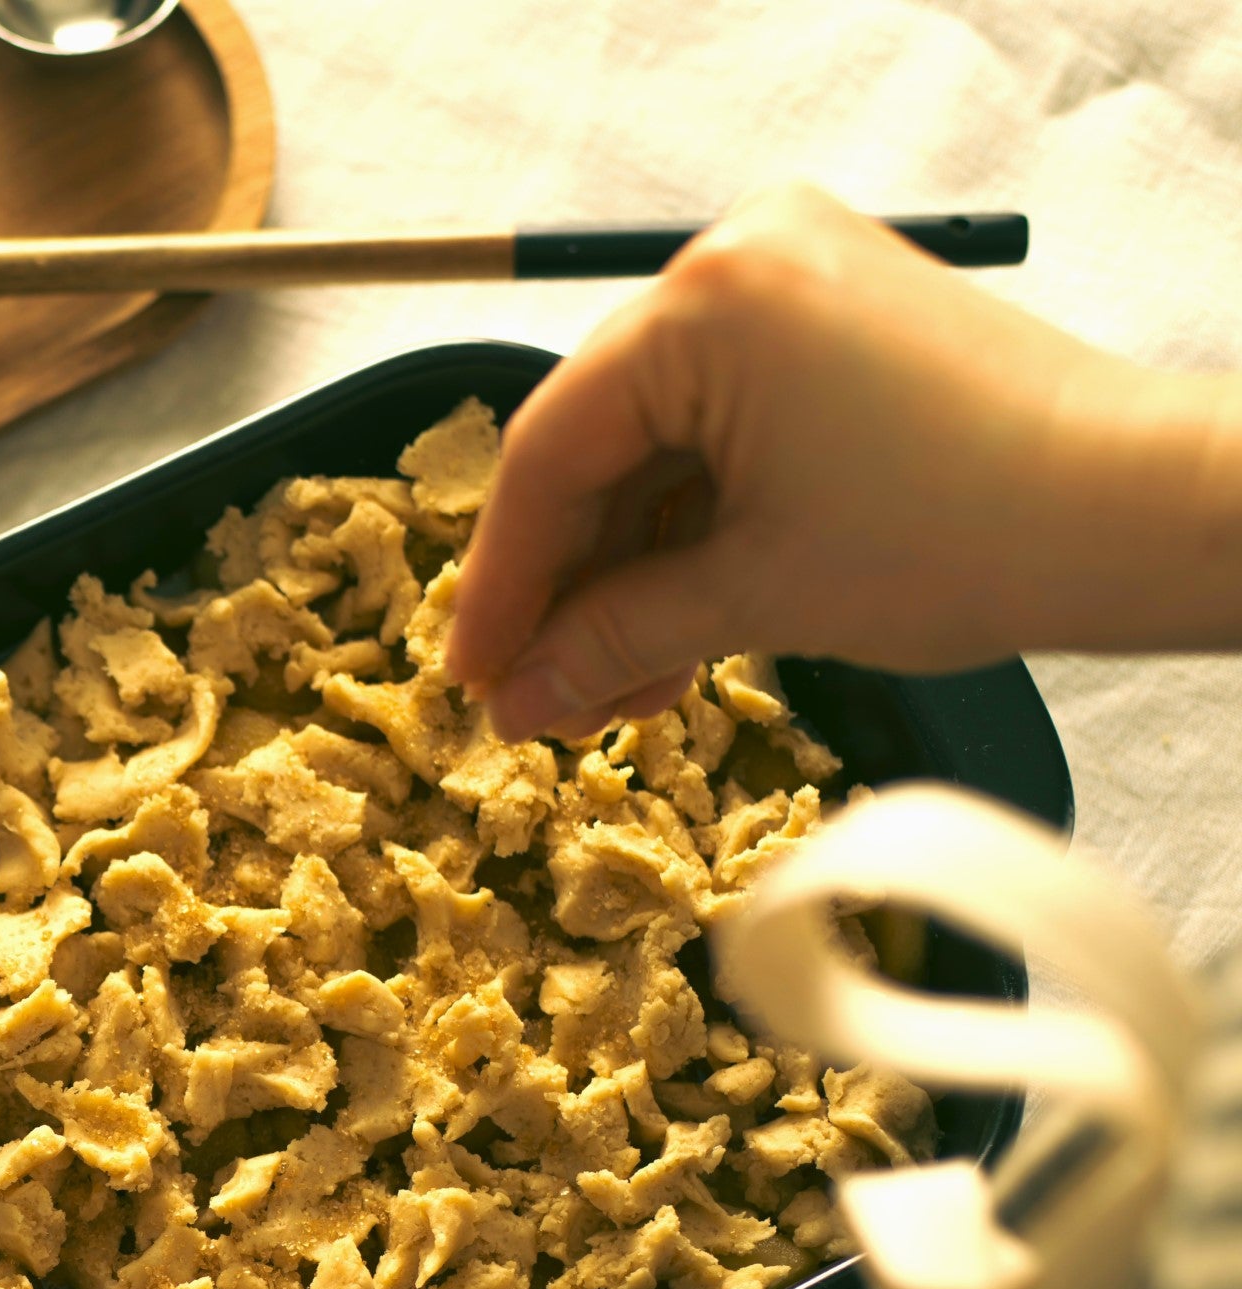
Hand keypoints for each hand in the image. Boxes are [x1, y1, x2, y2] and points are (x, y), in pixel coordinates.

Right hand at [449, 182, 1241, 741]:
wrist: (1141, 511)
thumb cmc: (965, 531)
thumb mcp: (756, 594)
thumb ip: (612, 636)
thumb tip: (514, 697)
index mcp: (706, 302)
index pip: (549, 450)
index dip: (501, 582)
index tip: (470, 679)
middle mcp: (736, 263)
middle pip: (597, 445)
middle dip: (570, 588)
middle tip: (537, 702)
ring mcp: (787, 284)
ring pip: (656, 450)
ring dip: (629, 577)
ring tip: (618, 696)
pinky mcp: (830, 325)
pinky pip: (718, 433)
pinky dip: (692, 533)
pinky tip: (672, 637)